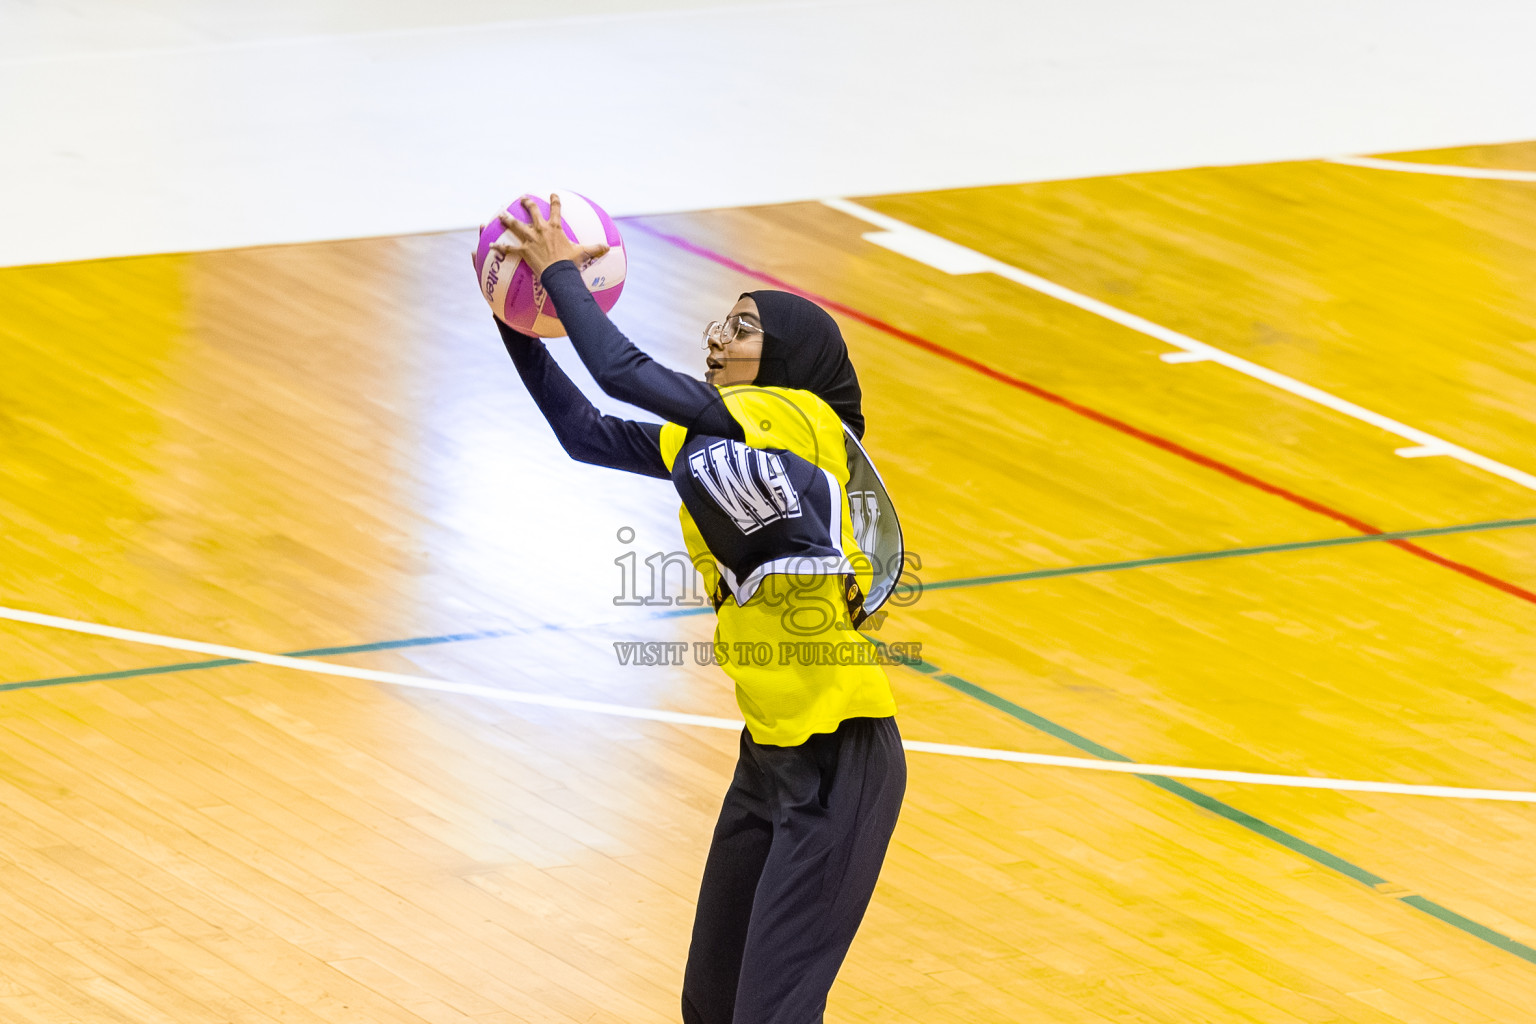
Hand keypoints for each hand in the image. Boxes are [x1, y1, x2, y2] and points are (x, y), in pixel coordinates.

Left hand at [490, 194, 609, 277]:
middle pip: (532, 212)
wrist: (559, 273)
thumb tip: (608, 248)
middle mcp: (540, 230)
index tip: (552, 195)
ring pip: (515, 226)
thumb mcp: (584, 254)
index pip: (556, 209)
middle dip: (526, 204)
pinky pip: (508, 249)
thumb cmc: (570, 263)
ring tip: (500, 215)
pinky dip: (499, 248)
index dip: (554, 200)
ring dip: (507, 219)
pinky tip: (490, 246)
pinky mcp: (523, 251)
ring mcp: (530, 239)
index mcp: (555, 228)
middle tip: (522, 199)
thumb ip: (595, 249)